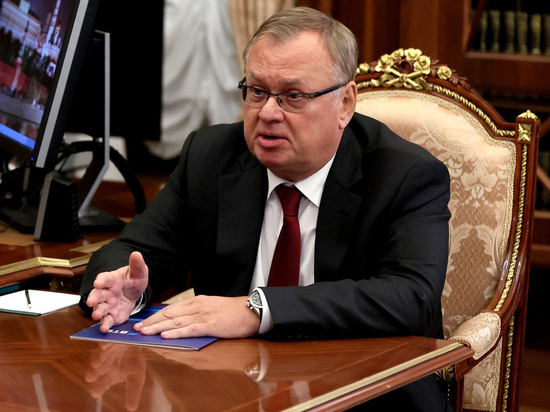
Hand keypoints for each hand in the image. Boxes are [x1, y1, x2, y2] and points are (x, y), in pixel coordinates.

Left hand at [85, 343, 145, 410]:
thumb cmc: (134, 361)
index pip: (101, 385)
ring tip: (96, 363)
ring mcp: (106, 353)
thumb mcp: (137, 378)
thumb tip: (131, 409)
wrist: (137, 343)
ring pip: (99, 357)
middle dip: (93, 373)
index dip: (98, 388)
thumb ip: (133, 392)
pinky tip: (104, 346)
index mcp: (109, 376)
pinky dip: (104, 344)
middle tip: (91, 377)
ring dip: (97, 360)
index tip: (96, 393)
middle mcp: (104, 365)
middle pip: (96, 371)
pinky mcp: (109, 341)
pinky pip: (105, 342)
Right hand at [86, 251, 148, 332]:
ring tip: (96, 316)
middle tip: (90, 301)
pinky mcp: (112, 316)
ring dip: (97, 312)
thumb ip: (137, 265)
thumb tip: (136, 254)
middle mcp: (106, 292)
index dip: (101, 280)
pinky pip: (107, 320)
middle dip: (93, 298)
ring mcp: (108, 305)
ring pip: (100, 308)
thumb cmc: (133, 280)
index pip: (104, 278)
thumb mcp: (138, 272)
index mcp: (112, 279)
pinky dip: (105, 324)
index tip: (98, 282)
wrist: (134, 293)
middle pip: (97, 294)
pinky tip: (104, 328)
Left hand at [134, 295, 259, 338]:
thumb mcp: (212, 307)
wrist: (251, 310)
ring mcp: (203, 315)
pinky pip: (190, 329)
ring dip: (158, 328)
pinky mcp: (210, 325)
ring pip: (176, 322)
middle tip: (137, 329)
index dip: (156, 316)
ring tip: (145, 332)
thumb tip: (181, 321)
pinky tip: (166, 336)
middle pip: (170, 314)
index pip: (171, 308)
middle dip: (152, 322)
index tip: (143, 322)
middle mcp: (197, 306)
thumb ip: (197, 313)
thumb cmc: (233, 312)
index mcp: (197, 301)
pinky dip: (176, 333)